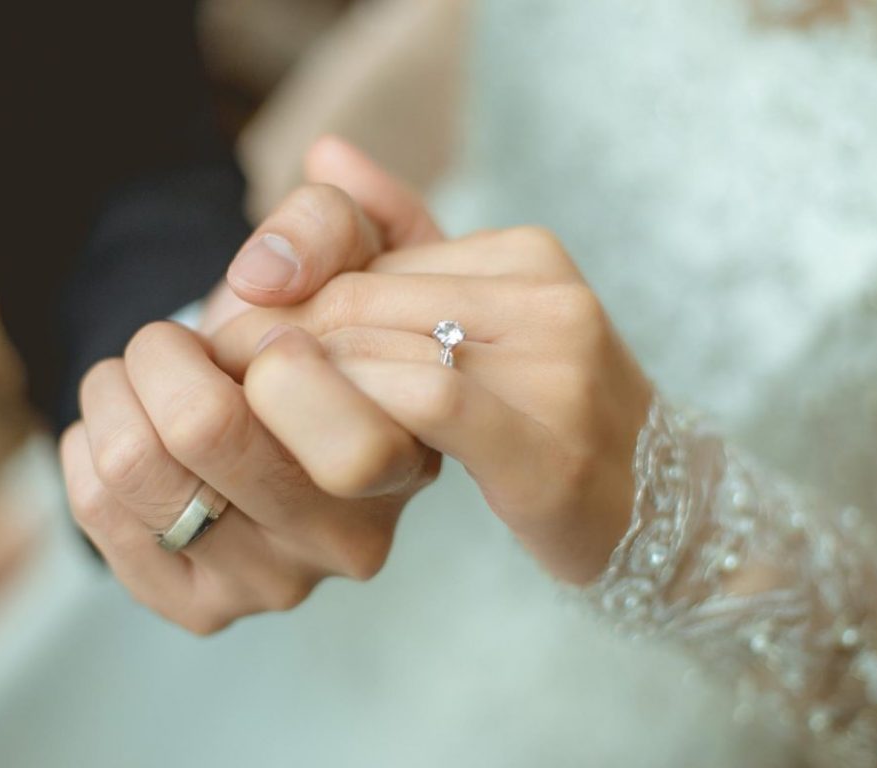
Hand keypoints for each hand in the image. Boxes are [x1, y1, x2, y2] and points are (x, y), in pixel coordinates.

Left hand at [59, 139, 441, 633]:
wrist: (263, 405)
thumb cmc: (311, 327)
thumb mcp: (350, 251)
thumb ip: (331, 224)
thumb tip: (264, 270)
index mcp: (409, 456)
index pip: (338, 421)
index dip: (259, 339)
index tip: (257, 325)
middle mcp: (352, 540)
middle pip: (204, 430)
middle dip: (164, 353)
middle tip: (178, 344)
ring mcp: (271, 585)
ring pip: (132, 464)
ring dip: (118, 387)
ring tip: (147, 377)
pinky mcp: (196, 606)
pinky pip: (93, 504)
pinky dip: (91, 438)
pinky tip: (133, 431)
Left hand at [214, 145, 652, 584]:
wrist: (654, 507)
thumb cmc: (541, 414)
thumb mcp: (472, 315)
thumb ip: (400, 234)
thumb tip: (325, 152)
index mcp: (523, 256)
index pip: (361, 263)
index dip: (282, 308)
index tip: (231, 348)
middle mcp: (545, 297)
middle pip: (358, 304)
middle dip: (275, 349)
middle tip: (223, 385)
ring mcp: (558, 367)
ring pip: (380, 350)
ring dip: (301, 391)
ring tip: (258, 423)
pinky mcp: (553, 447)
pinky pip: (428, 401)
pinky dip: (358, 413)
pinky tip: (324, 453)